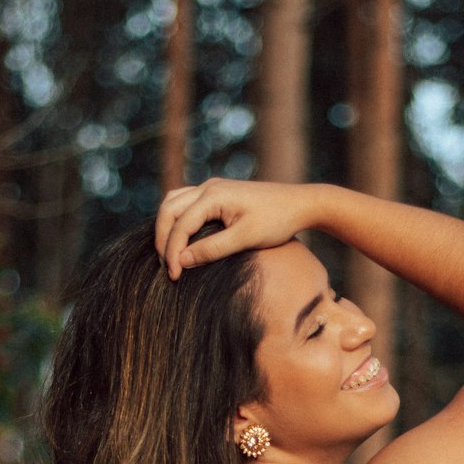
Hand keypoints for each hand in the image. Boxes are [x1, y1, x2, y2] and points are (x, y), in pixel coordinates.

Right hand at [154, 178, 317, 279]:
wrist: (301, 204)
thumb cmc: (277, 221)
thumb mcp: (245, 239)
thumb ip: (212, 249)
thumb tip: (182, 261)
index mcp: (213, 195)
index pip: (180, 224)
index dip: (173, 251)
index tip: (174, 276)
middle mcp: (208, 187)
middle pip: (168, 209)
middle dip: (163, 238)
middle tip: (166, 266)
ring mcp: (212, 188)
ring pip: (173, 202)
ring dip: (167, 226)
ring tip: (169, 253)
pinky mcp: (218, 194)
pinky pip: (186, 202)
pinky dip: (177, 219)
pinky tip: (181, 239)